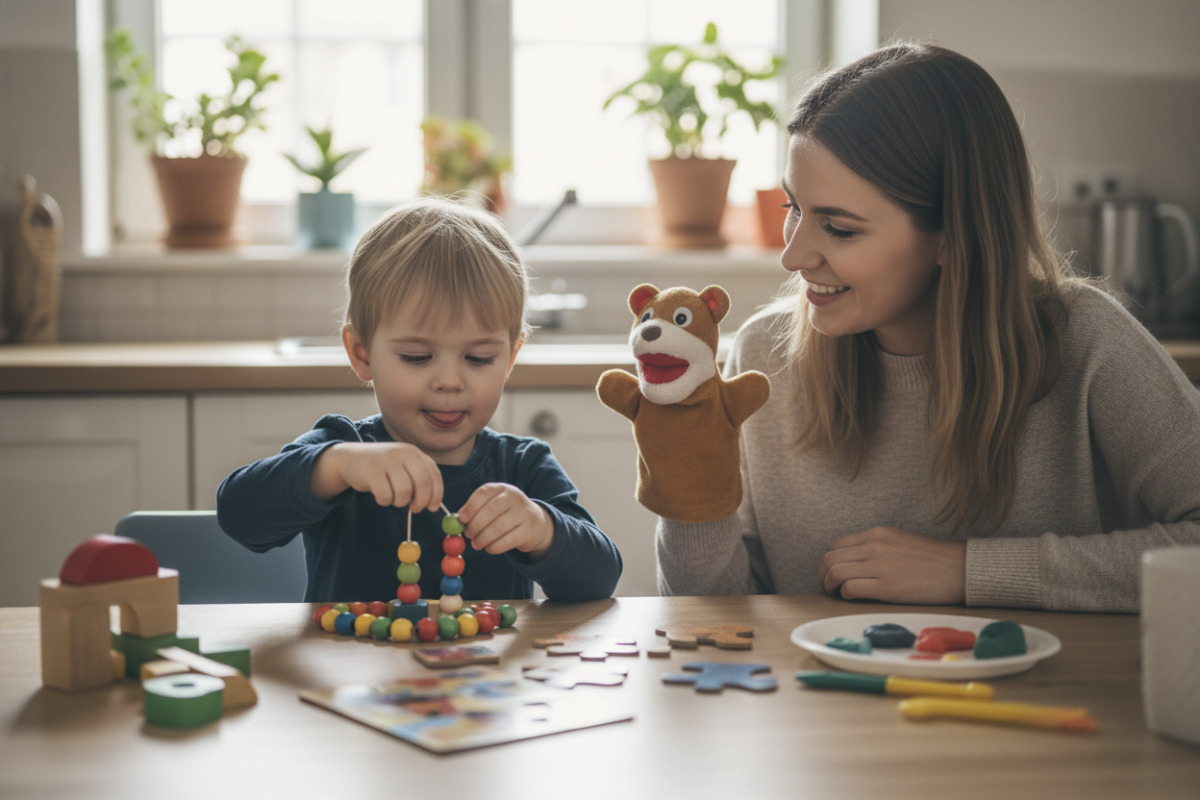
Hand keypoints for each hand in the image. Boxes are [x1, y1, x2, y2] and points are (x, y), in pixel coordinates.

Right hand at [311, 442, 442, 510]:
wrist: (350, 458)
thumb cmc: (382, 468)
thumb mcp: (403, 467)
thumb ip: (418, 480)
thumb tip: (434, 505)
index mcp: (413, 452)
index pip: (433, 474)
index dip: (436, 493)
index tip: (433, 507)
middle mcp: (402, 453)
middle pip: (422, 482)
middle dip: (421, 501)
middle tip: (415, 509)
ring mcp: (386, 461)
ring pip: (404, 491)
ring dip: (400, 502)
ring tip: (393, 498)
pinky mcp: (371, 471)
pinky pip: (385, 495)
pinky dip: (384, 501)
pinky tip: (380, 497)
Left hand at [458, 483, 554, 560]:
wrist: (535, 523)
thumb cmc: (506, 514)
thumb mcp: (493, 506)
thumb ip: (475, 510)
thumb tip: (456, 521)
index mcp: (502, 488)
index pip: (484, 493)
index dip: (470, 507)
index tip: (462, 519)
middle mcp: (514, 497)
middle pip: (490, 511)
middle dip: (475, 525)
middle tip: (468, 535)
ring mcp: (523, 513)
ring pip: (498, 527)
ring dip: (483, 539)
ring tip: (476, 544)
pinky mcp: (528, 530)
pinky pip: (507, 541)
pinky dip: (494, 547)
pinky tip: (489, 547)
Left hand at [817, 526, 965, 604]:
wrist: (959, 569)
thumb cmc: (932, 558)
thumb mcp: (899, 541)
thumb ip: (876, 547)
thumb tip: (855, 561)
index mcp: (877, 534)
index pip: (836, 546)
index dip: (828, 561)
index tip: (831, 572)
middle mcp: (874, 547)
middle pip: (830, 559)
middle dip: (822, 574)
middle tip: (827, 586)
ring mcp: (880, 566)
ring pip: (835, 573)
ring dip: (830, 586)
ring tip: (836, 593)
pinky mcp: (887, 587)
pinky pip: (851, 589)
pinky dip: (845, 595)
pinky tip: (852, 598)